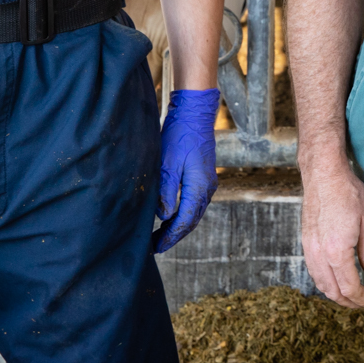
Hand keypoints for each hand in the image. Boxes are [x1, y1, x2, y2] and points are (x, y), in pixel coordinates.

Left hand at [155, 88, 218, 253]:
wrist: (195, 114)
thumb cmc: (180, 135)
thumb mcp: (167, 163)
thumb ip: (166, 191)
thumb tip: (163, 216)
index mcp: (199, 186)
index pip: (185, 220)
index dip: (170, 236)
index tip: (156, 247)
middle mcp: (207, 188)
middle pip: (192, 220)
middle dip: (174, 235)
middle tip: (155, 247)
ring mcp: (208, 183)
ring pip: (194, 213)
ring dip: (179, 226)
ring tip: (160, 236)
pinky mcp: (204, 177)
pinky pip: (195, 203)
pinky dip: (183, 214)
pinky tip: (171, 216)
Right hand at [300, 154, 363, 309]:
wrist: (324, 174)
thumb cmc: (349, 193)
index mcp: (337, 251)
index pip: (350, 288)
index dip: (362, 300)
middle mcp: (319, 254)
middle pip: (333, 291)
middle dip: (349, 302)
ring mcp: (309, 248)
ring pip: (320, 284)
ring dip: (336, 294)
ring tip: (353, 295)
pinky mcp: (305, 242)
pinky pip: (314, 271)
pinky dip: (325, 282)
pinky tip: (337, 279)